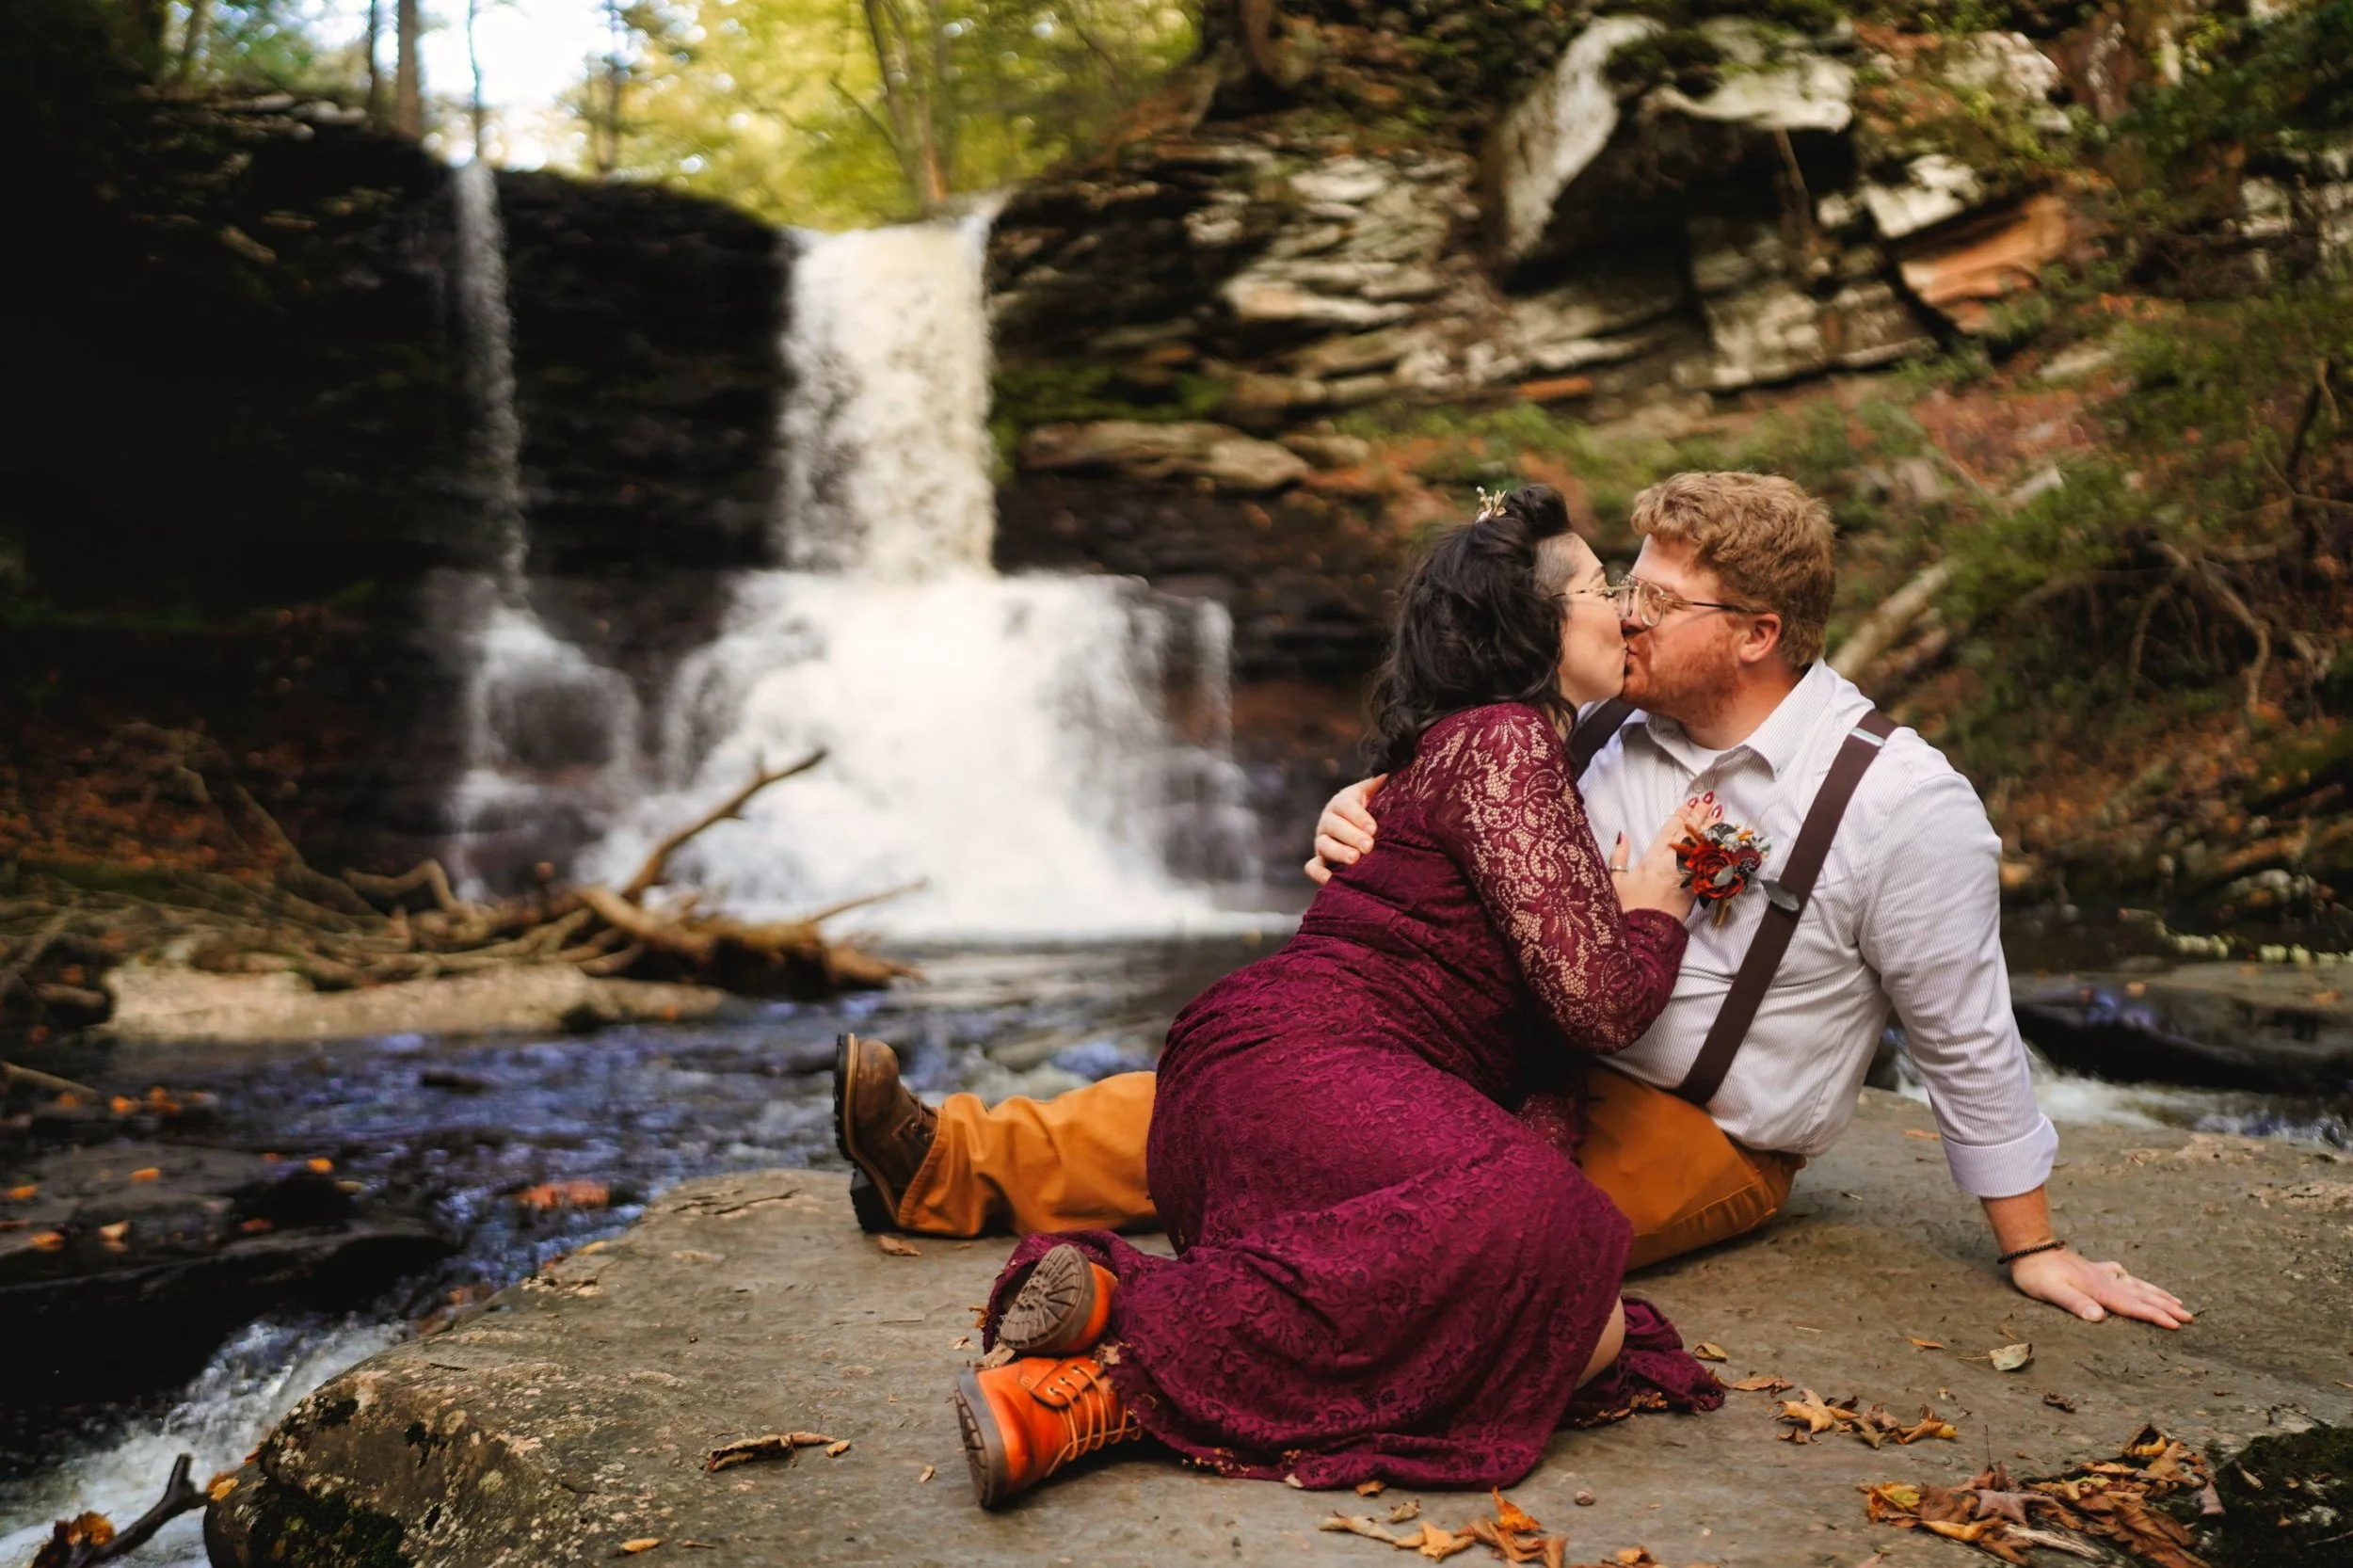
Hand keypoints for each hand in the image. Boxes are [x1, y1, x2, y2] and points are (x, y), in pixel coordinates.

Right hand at [1304, 775, 1385, 885]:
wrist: (1365, 829)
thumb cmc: (1375, 810)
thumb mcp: (1377, 795)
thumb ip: (1382, 786)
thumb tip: (1389, 774)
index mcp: (1342, 801)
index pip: (1346, 805)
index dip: (1359, 817)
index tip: (1373, 829)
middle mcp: (1329, 820)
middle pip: (1334, 826)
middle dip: (1351, 836)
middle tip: (1368, 846)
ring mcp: (1322, 840)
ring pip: (1324, 845)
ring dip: (1338, 852)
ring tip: (1354, 859)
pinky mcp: (1320, 860)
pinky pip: (1312, 867)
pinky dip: (1318, 873)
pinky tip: (1330, 880)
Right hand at [1610, 795, 1719, 918]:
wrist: (1645, 936)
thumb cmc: (1627, 910)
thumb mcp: (1615, 880)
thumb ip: (1619, 856)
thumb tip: (1622, 835)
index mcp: (1652, 858)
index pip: (1670, 830)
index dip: (1682, 815)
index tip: (1691, 802)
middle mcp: (1673, 864)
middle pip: (1690, 834)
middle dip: (1701, 817)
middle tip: (1711, 801)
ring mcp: (1687, 876)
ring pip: (1703, 847)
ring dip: (1712, 830)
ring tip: (1720, 815)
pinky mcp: (1696, 890)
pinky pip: (1709, 864)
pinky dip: (1717, 851)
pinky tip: (1722, 843)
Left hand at [2008, 1248, 2192, 1328]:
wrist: (2028, 1247)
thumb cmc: (2037, 1274)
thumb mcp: (2051, 1291)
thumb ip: (2075, 1303)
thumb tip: (2098, 1317)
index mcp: (2098, 1289)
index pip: (2132, 1306)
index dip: (2155, 1316)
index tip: (2177, 1325)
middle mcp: (2105, 1280)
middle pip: (2141, 1295)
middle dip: (2166, 1307)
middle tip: (2190, 1317)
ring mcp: (2100, 1272)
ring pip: (2136, 1284)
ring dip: (2157, 1294)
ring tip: (2177, 1301)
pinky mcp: (2092, 1268)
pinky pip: (2121, 1275)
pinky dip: (2134, 1280)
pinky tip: (2134, 1280)